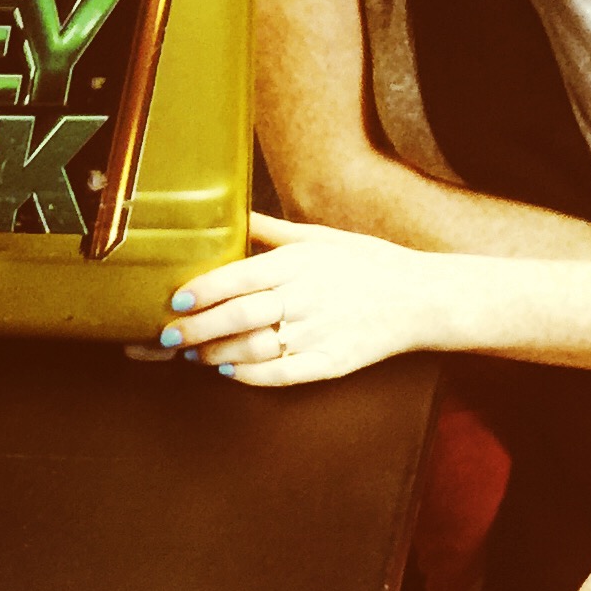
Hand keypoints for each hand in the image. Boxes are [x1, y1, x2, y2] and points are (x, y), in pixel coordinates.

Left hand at [157, 211, 438, 386]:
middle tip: (169, 334)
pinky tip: (230, 371)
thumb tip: (232, 214)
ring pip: (254, 348)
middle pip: (239, 316)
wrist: (421, 298)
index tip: (176, 299)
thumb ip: (271, 231)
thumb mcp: (319, 237)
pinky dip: (251, 376)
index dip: (203, 290)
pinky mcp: (331, 365)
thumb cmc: (367, 263)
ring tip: (194, 353)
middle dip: (197, 328)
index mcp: (299, 264)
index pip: (239, 278)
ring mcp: (318, 334)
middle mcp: (304, 298)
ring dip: (217, 354)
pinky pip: (282, 375)